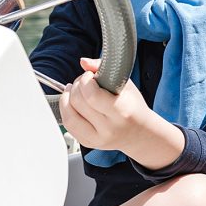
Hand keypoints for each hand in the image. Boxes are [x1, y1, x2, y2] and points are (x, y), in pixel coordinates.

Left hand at [59, 58, 184, 168]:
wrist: (139, 132)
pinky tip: (71, 103)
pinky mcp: (88, 143)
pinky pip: (68, 126)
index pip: (92, 96)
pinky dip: (66, 111)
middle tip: (82, 81)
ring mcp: (98, 138)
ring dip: (66, 98)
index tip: (89, 75)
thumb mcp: (126, 85)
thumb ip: (105, 70)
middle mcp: (109, 128)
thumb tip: (84, 62)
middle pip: (79, 103)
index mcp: (122, 111)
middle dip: (76, 86)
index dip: (85, 81)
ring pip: (69, 116)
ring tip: (73, 90)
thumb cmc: (133, 107)